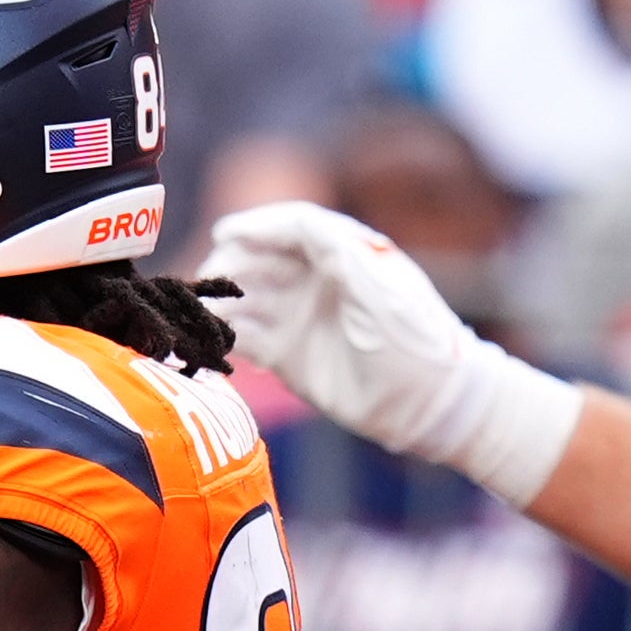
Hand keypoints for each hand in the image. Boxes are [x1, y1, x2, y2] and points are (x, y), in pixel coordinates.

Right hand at [197, 202, 580, 507]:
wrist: (429, 405)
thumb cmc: (415, 342)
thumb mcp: (381, 293)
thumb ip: (342, 256)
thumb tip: (300, 227)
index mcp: (344, 254)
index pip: (293, 226)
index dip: (258, 225)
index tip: (225, 233)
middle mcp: (316, 280)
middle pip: (261, 258)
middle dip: (232, 263)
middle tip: (208, 280)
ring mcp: (299, 317)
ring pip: (247, 297)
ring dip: (221, 301)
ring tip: (201, 313)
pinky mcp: (286, 356)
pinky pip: (245, 339)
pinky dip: (224, 337)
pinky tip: (209, 342)